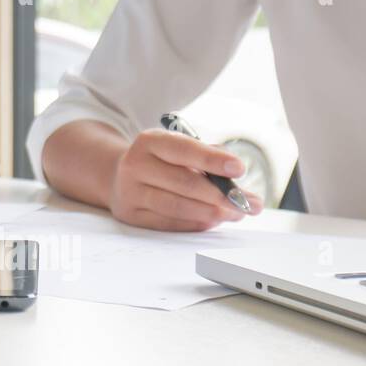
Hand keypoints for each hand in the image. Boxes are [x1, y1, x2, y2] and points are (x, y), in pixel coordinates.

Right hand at [109, 130, 262, 231]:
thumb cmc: (159, 162)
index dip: (213, 160)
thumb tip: (234, 179)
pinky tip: (213, 221)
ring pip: (177, 207)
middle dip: (221, 195)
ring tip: (236, 214)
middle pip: (184, 183)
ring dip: (212, 213)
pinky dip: (195, 223)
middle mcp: (136, 165)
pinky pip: (169, 223)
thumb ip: (204, 156)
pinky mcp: (132, 215)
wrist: (117, 176)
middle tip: (248, 203)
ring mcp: (130, 193)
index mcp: (149, 141)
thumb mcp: (175, 148)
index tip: (240, 169)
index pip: (184, 150)